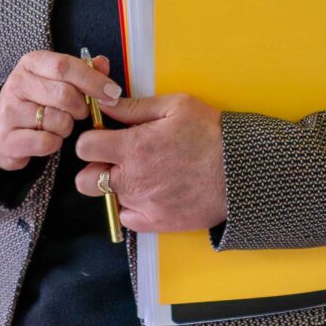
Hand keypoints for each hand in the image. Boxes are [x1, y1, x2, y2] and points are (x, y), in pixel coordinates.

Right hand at [0, 51, 118, 172]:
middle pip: (64, 94)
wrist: (2, 131)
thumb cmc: (37, 101)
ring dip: (67, 127)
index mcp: (32, 63)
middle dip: (81, 107)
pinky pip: (46, 142)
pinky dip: (54, 143)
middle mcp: (17, 83)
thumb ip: (83, 70)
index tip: (113, 93)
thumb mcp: (57, 80)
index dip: (93, 80)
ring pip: (57, 120)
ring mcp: (9, 111)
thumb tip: (102, 63)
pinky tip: (48, 139)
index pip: (65, 66)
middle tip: (80, 113)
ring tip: (59, 125)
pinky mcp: (6, 139)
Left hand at [73, 93, 226, 233]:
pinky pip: (127, 219)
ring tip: (140, 174)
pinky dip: (132, 207)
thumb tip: (106, 103)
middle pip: (84, 181)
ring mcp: (143, 204)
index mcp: (134, 147)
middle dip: (93, 168)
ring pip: (108, 198)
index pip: (84, 147)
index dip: (91, 139)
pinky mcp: (157, 223)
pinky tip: (149, 192)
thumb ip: (135, 106)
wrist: (240, 172)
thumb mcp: (177, 106)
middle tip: (114, 159)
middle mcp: (132, 179)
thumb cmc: (211, 134)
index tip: (103, 137)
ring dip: (117, 187)